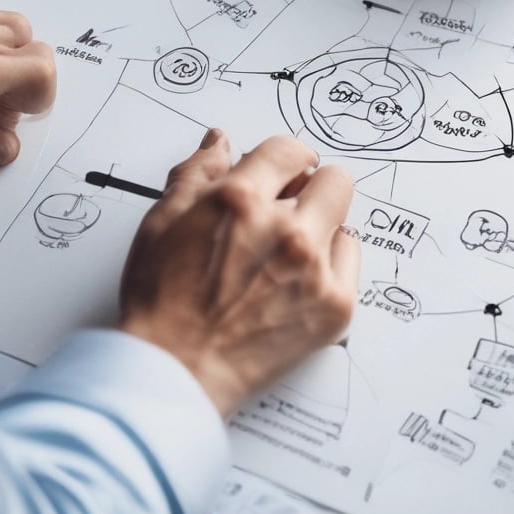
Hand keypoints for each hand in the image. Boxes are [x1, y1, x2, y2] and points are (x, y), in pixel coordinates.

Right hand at [120, 130, 358, 417]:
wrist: (177, 371)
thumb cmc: (162, 304)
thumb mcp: (162, 223)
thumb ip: (196, 174)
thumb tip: (219, 142)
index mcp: (240, 201)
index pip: (289, 150)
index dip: (285, 159)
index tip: (285, 171)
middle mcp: (285, 230)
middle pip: (334, 179)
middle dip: (313, 188)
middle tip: (289, 211)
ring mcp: (316, 269)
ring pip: (344, 221)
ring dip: (320, 229)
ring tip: (284, 258)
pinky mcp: (336, 306)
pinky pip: (350, 263)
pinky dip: (329, 267)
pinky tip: (295, 284)